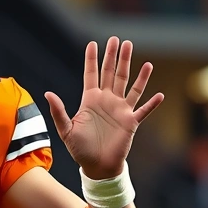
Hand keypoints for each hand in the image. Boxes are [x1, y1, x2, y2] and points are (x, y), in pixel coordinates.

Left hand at [45, 36, 163, 179]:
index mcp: (90, 100)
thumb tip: (48, 93)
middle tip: (118, 40)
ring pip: (130, 86)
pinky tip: (160, 95)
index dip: (92, 59)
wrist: (96, 167)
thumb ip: (58, 111)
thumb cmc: (80, 149)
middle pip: (112, 74)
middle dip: (115, 57)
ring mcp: (120, 110)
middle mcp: (107, 101)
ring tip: (141, 58)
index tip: (93, 43)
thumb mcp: (66, 130)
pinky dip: (152, 104)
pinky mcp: (131, 122)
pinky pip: (144, 110)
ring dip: (136, 72)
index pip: (91, 74)